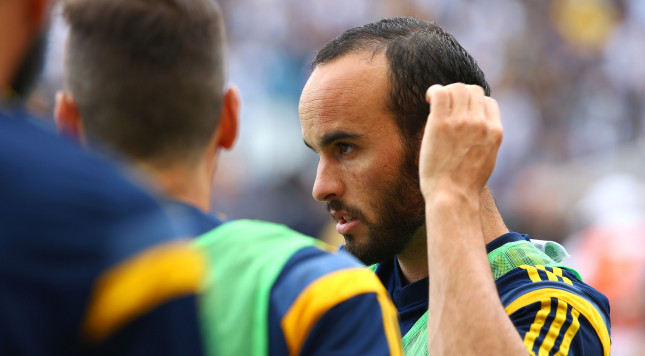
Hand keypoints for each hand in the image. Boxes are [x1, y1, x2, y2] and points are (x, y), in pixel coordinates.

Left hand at [418, 83, 502, 198]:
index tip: (460, 111)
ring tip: (434, 102)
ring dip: (445, 92)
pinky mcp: (441, 124)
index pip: (488, 101)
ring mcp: (462, 122)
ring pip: (456, 88)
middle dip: (458, 94)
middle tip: (445, 106)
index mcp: (495, 131)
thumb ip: (485, 141)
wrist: (452, 196)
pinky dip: (433, 91)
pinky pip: (439, 93)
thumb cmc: (464, 185)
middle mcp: (481, 123)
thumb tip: (475, 131)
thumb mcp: (487, 160)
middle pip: (472, 90)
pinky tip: (427, 99)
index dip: (473, 103)